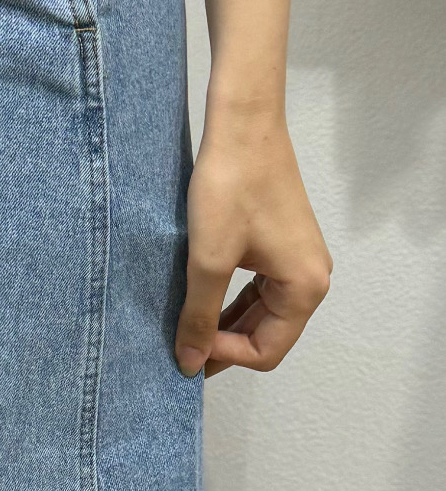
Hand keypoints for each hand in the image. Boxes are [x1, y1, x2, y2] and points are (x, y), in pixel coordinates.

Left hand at [175, 101, 330, 376]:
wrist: (244, 124)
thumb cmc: (230, 188)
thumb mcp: (209, 260)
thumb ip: (200, 316)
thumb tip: (189, 366)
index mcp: (305, 288)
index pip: (266, 351)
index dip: (224, 355)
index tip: (186, 345)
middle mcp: (311, 278)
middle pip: (267, 336)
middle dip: (224, 345)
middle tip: (179, 348)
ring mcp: (298, 260)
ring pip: (261, 314)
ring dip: (225, 325)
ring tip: (185, 329)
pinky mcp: (282, 245)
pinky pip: (258, 290)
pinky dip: (230, 302)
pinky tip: (200, 303)